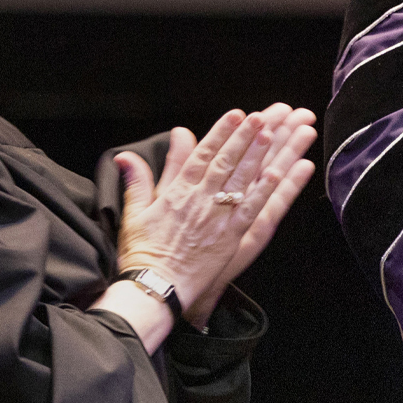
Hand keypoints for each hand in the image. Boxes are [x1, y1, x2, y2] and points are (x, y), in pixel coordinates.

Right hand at [112, 106, 307, 322]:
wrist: (154, 287)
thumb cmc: (142, 254)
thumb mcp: (133, 214)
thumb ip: (137, 181)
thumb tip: (125, 156)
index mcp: (176, 193)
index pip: (200, 155)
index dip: (219, 133)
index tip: (234, 114)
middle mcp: (199, 200)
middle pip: (224, 162)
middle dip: (243, 137)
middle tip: (260, 116)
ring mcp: (216, 218)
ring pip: (239, 180)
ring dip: (256, 155)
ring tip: (271, 134)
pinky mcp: (230, 237)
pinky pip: (251, 209)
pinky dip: (264, 190)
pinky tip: (277, 173)